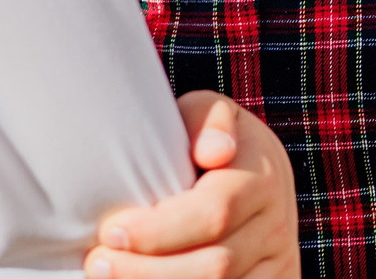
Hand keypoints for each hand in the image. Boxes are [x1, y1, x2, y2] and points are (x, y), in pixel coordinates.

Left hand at [87, 91, 299, 278]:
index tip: (111, 231)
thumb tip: (214, 153)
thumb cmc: (213, 144)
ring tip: (109, 277)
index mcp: (263, 178)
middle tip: (98, 262)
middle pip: (214, 266)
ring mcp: (277, 264)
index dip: (158, 231)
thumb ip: (206, 118)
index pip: (213, 214)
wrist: (259, 178)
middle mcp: (276, 226)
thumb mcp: (209, 113)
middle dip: (147, 271)